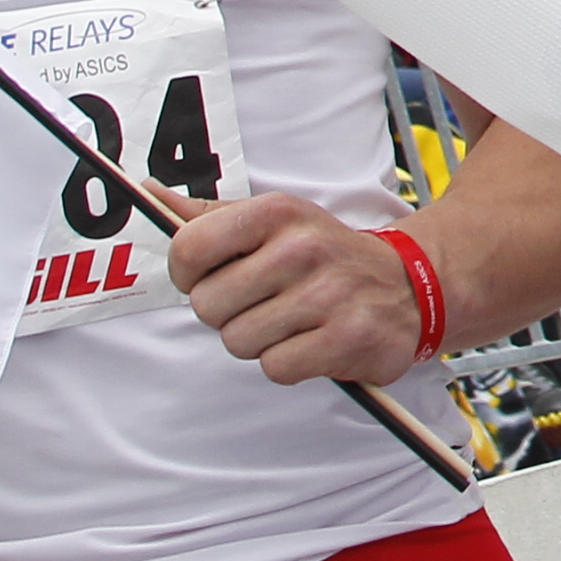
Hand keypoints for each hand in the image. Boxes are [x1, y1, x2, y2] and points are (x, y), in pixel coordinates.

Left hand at [170, 194, 423, 386]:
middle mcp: (302, 247)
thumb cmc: (323, 256)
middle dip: (226, 313)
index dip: (188, 274)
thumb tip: (151, 193)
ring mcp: (327, 293)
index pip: (188, 248)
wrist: (409, 284)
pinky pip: (275, 367)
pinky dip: (288, 363)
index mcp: (277, 212)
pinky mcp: (346, 338)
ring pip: (238, 341)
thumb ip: (211, 216)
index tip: (214, 276)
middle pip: (207, 304)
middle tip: (262, 302)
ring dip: (258, 341)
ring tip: (291, 322)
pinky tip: (311, 341)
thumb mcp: (275, 222)